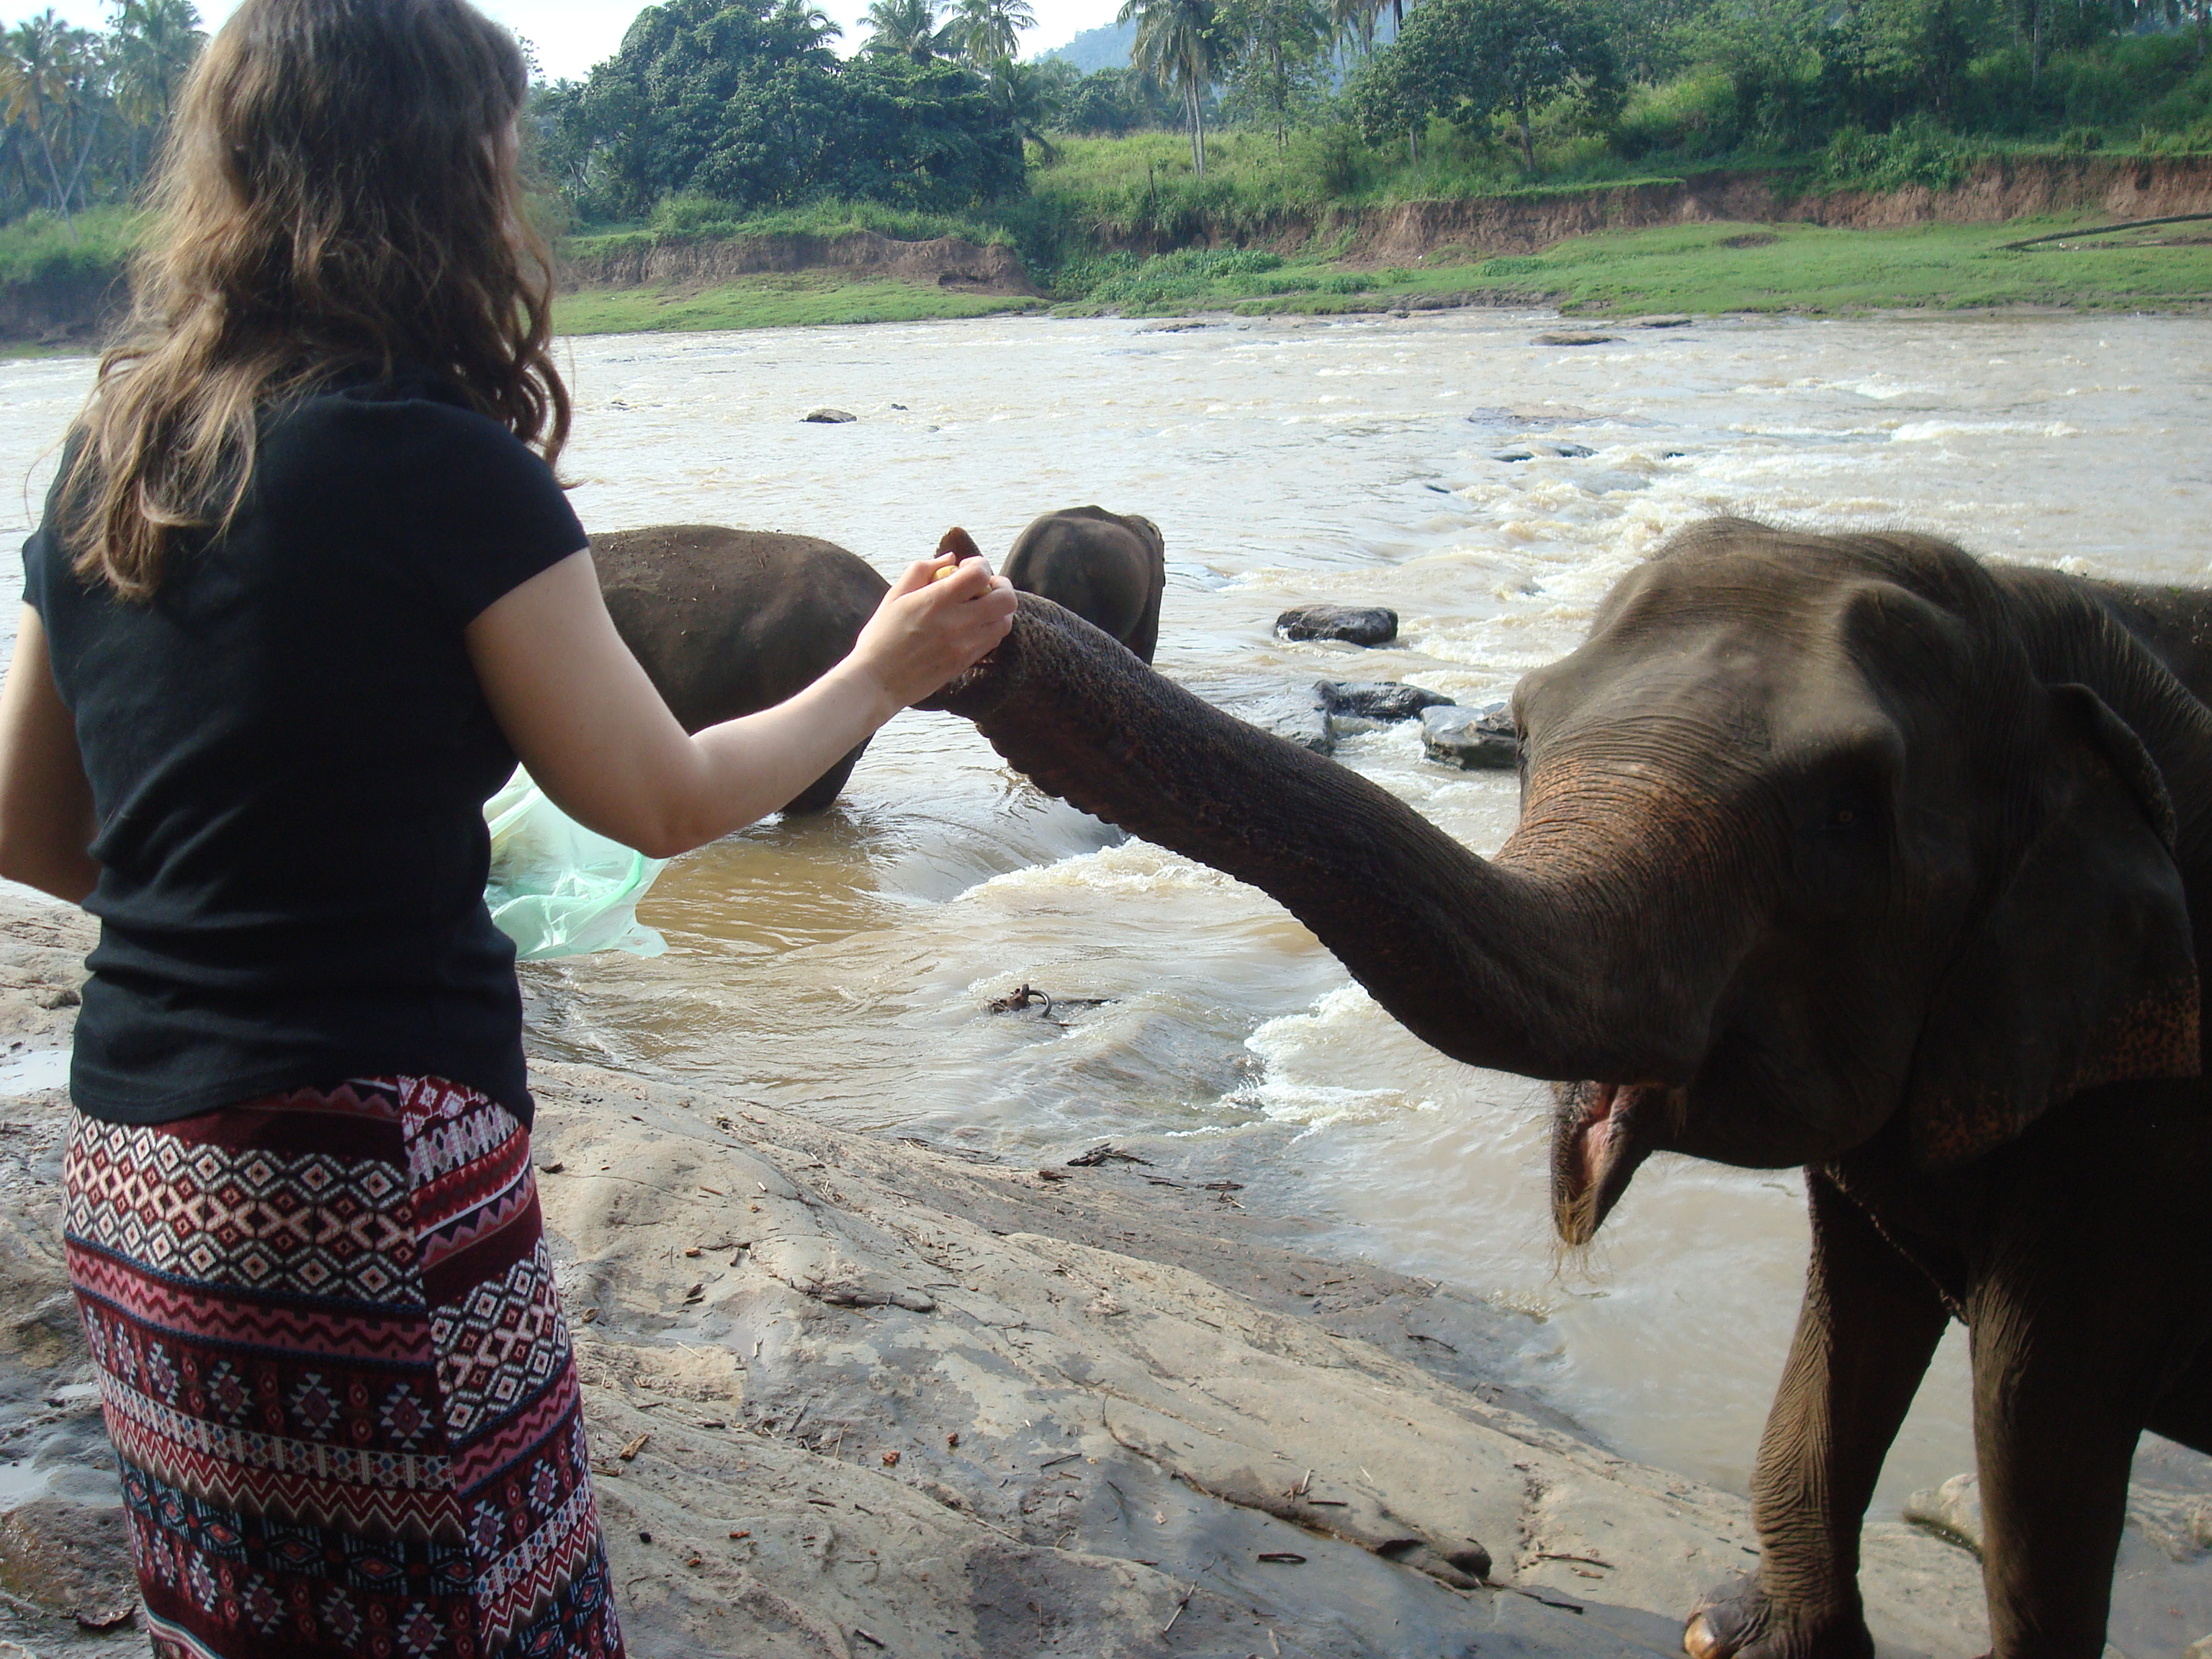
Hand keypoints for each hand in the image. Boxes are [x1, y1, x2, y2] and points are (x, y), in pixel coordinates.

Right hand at [847, 541, 1016, 710]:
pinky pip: (993, 641)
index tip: (967, 567)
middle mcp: (957, 623)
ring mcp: (965, 646)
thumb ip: (923, 570)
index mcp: (937, 601)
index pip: (980, 575)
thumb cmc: (881, 636)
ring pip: (1004, 622)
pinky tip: (973, 625)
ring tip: (981, 606)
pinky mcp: (966, 663)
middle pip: (1006, 600)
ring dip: (999, 609)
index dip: (980, 564)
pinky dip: (991, 628)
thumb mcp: (895, 595)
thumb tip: (951, 557)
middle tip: (987, 585)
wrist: (878, 682)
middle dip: (1002, 586)